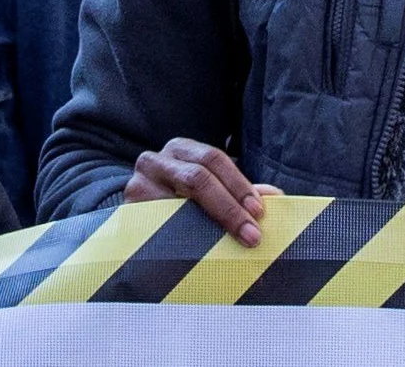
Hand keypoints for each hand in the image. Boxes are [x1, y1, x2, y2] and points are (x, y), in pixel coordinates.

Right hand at [122, 138, 273, 244]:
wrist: (136, 215)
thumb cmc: (181, 198)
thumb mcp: (209, 188)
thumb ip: (239, 191)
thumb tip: (276, 197)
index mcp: (182, 149)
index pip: (213, 159)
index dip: (238, 185)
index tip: (259, 212)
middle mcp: (156, 161)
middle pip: (197, 178)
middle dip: (229, 208)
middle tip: (251, 235)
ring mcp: (138, 186)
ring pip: (177, 204)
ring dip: (209, 227)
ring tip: (231, 246)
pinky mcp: (128, 213)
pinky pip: (160, 228)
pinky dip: (184, 241)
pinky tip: (200, 254)